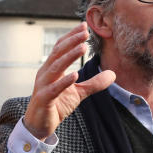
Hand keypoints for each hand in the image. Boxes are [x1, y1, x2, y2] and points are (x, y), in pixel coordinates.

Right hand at [23, 22, 115, 138]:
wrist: (40, 125)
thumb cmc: (56, 105)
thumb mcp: (78, 92)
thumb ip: (94, 83)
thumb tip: (113, 74)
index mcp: (52, 68)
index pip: (60, 48)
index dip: (71, 37)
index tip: (84, 26)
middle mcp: (45, 73)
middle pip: (58, 53)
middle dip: (71, 41)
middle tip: (85, 32)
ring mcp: (43, 85)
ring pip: (55, 67)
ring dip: (69, 56)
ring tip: (82, 48)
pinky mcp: (44, 99)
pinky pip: (54, 89)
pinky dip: (64, 81)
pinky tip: (74, 75)